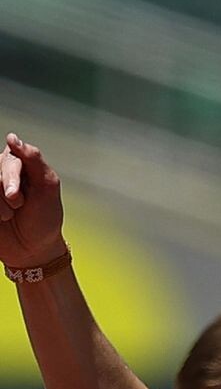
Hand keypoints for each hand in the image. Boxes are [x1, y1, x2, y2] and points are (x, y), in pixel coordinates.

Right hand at [0, 133, 66, 267]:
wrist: (33, 250)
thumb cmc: (44, 219)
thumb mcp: (48, 188)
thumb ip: (34, 160)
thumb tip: (12, 138)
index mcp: (18, 162)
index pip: (8, 159)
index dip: (11, 179)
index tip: (17, 199)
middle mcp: (0, 169)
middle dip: (5, 193)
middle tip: (17, 207)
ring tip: (9, 215)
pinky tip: (0, 218)